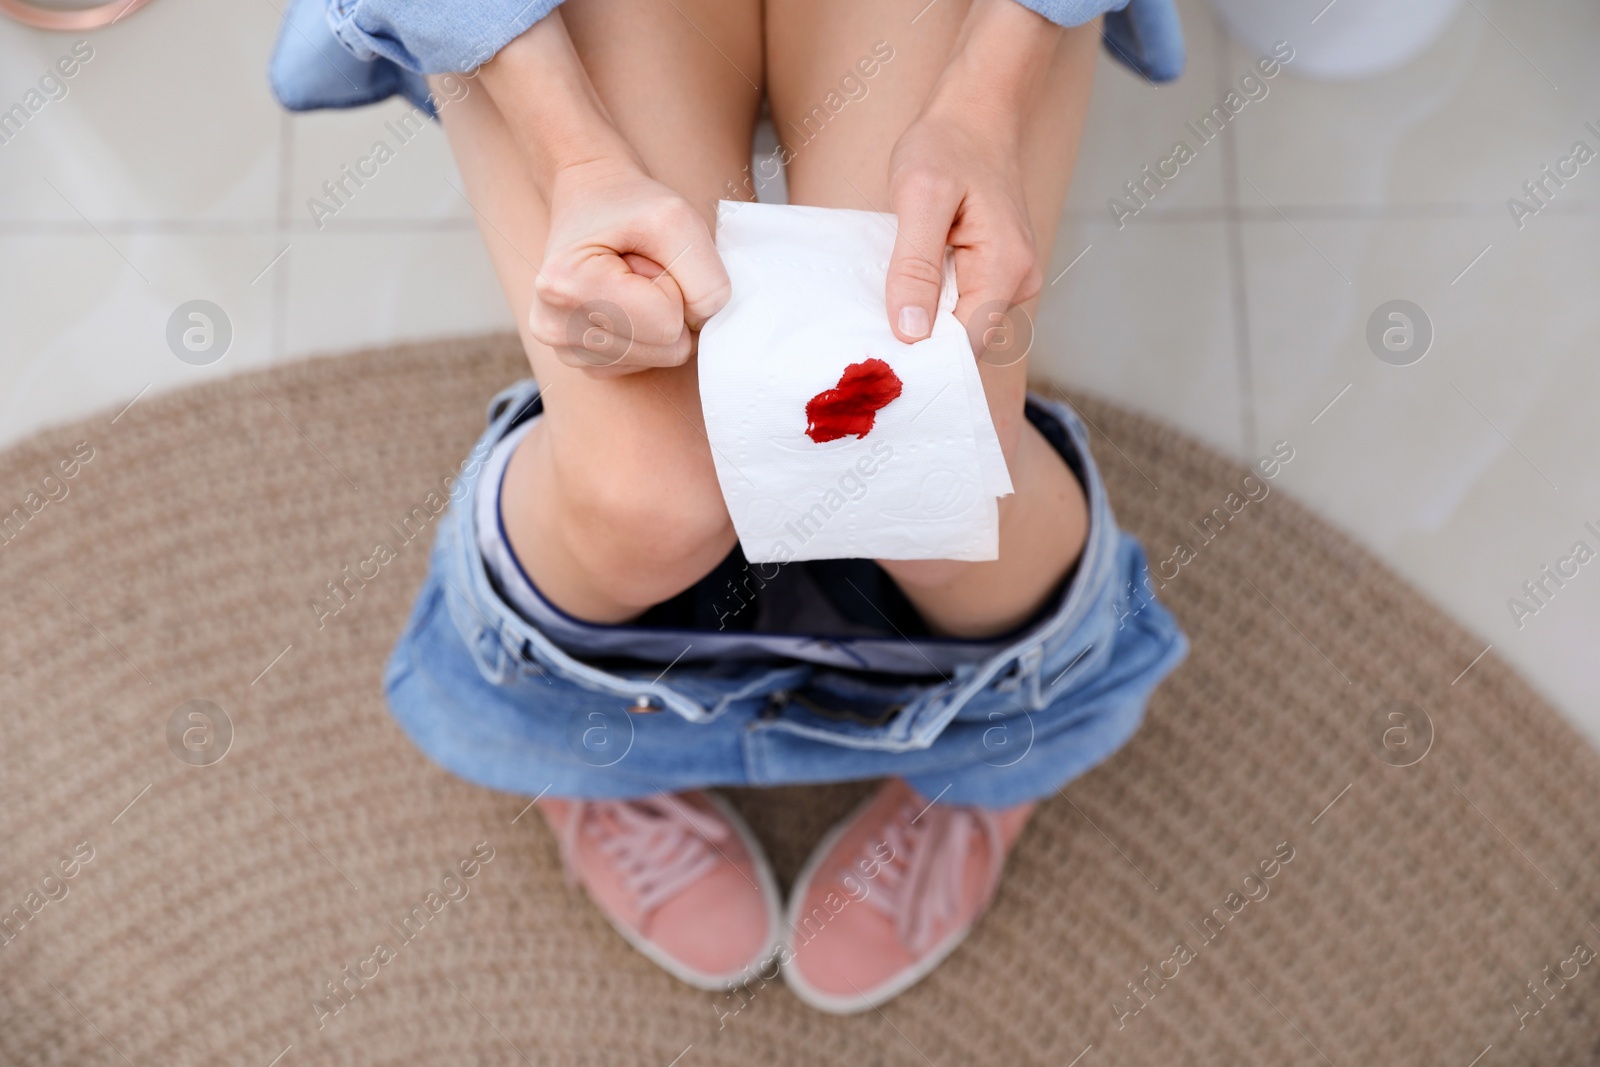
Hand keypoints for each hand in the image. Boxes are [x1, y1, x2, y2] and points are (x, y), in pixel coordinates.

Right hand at [531, 158, 730, 375]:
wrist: (591, 198)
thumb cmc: (629, 204)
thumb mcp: (678, 218)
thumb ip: (706, 277)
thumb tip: (705, 325)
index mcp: (566, 286)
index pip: (668, 324)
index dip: (676, 286)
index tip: (648, 256)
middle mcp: (555, 328)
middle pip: (667, 349)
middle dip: (670, 304)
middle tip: (642, 268)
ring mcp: (566, 351)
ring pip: (661, 359)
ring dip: (659, 317)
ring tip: (630, 280)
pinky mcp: (584, 362)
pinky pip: (647, 364)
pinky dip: (648, 332)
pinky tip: (624, 300)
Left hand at [883, 0, 1057, 354]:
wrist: (975, 113)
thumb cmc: (947, 145)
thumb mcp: (919, 197)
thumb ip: (915, 266)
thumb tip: (910, 331)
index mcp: (1006, 267)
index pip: (965, 345)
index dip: (923, 358)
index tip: (879, 360)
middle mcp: (1019, 280)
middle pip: (964, 341)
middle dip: (920, 342)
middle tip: (869, 335)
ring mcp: (1012, 278)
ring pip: (961, 325)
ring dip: (923, 321)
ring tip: (885, 304)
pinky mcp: (997, 273)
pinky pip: (961, 305)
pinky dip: (931, 303)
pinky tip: (906, 287)